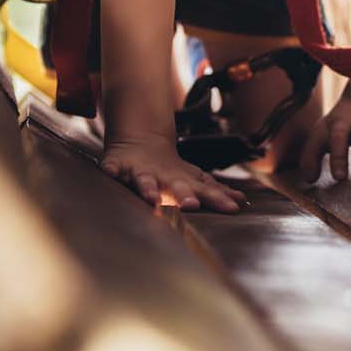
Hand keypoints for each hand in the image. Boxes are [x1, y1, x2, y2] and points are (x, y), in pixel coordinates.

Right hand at [101, 134, 247, 213]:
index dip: (217, 199)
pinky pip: (111, 168)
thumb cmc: (171, 171)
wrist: (142, 143)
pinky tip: (108, 173)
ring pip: (144, 180)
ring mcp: (140, 172)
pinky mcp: (118, 166)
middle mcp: (163, 177)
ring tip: (150, 199)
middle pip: (176, 186)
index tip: (233, 207)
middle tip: (192, 205)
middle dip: (184, 195)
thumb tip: (241, 202)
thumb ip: (215, 192)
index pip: (204, 191)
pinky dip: (109, 170)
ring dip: (148, 189)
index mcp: (182, 181)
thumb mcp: (194, 179)